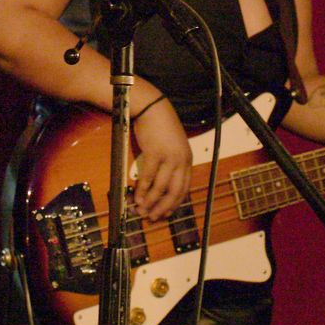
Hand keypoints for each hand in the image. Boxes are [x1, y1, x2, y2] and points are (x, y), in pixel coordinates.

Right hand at [131, 98, 191, 220]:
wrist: (153, 108)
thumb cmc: (160, 127)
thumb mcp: (172, 146)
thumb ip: (170, 164)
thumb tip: (160, 185)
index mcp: (187, 160)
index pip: (184, 188)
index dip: (174, 203)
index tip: (165, 213)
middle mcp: (181, 160)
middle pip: (175, 191)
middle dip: (163, 206)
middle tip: (153, 217)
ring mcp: (169, 157)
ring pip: (161, 187)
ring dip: (150, 201)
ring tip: (142, 209)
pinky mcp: (155, 153)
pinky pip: (149, 176)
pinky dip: (143, 189)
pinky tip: (137, 196)